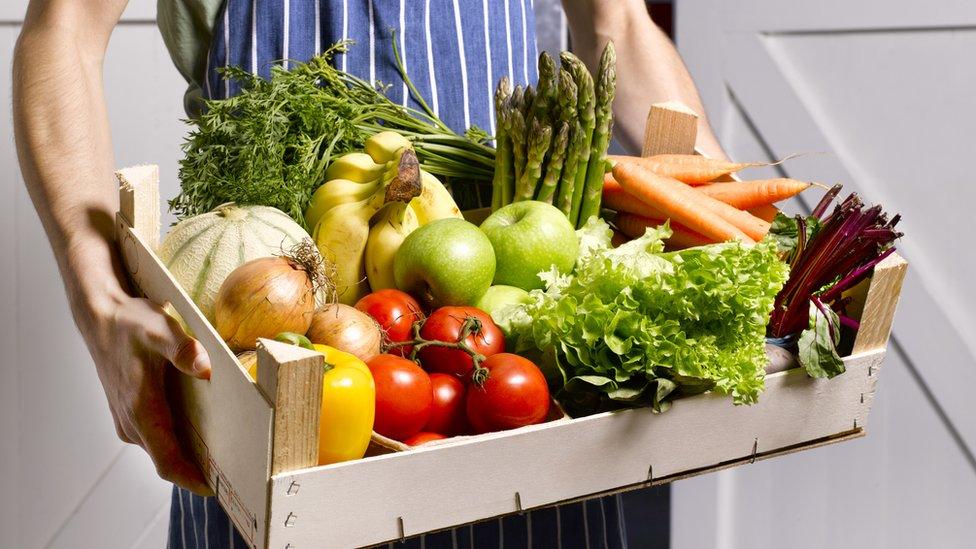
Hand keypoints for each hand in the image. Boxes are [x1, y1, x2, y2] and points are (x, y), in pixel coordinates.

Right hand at [87, 289, 213, 494]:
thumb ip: (182, 348)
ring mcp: (129, 420)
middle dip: (198, 470)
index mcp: (141, 410)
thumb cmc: (131, 324)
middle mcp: (133, 423)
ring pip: (162, 449)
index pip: (167, 461)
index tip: (215, 489)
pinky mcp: (130, 414)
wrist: (101, 318)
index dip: (190, 478)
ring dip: (189, 456)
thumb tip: (204, 367)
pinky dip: (178, 441)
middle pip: (168, 460)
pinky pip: (157, 437)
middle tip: (236, 472)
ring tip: (227, 455)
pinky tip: (205, 432)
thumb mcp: (159, 328)